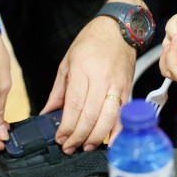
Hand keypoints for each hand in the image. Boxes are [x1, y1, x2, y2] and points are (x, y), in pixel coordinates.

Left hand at [41, 14, 135, 154]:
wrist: (119, 29)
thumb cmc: (92, 42)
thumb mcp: (67, 62)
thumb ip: (58, 90)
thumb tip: (48, 113)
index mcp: (83, 70)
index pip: (74, 106)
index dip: (67, 127)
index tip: (60, 139)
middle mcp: (102, 78)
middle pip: (91, 115)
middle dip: (79, 136)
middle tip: (70, 147)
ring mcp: (118, 84)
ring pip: (109, 117)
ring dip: (97, 136)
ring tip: (86, 146)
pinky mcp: (129, 89)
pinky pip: (124, 113)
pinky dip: (118, 130)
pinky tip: (110, 141)